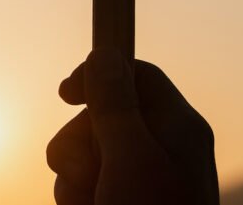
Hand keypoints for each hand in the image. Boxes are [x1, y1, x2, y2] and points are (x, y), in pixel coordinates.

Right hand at [47, 48, 218, 204]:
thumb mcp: (129, 157)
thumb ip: (115, 105)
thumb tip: (104, 53)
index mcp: (177, 126)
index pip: (136, 74)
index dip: (98, 75)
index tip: (65, 94)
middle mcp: (161, 146)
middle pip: (102, 114)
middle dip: (78, 141)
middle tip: (87, 172)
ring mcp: (141, 173)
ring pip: (85, 150)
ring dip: (73, 174)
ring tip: (90, 200)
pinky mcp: (122, 195)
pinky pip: (84, 179)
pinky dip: (77, 194)